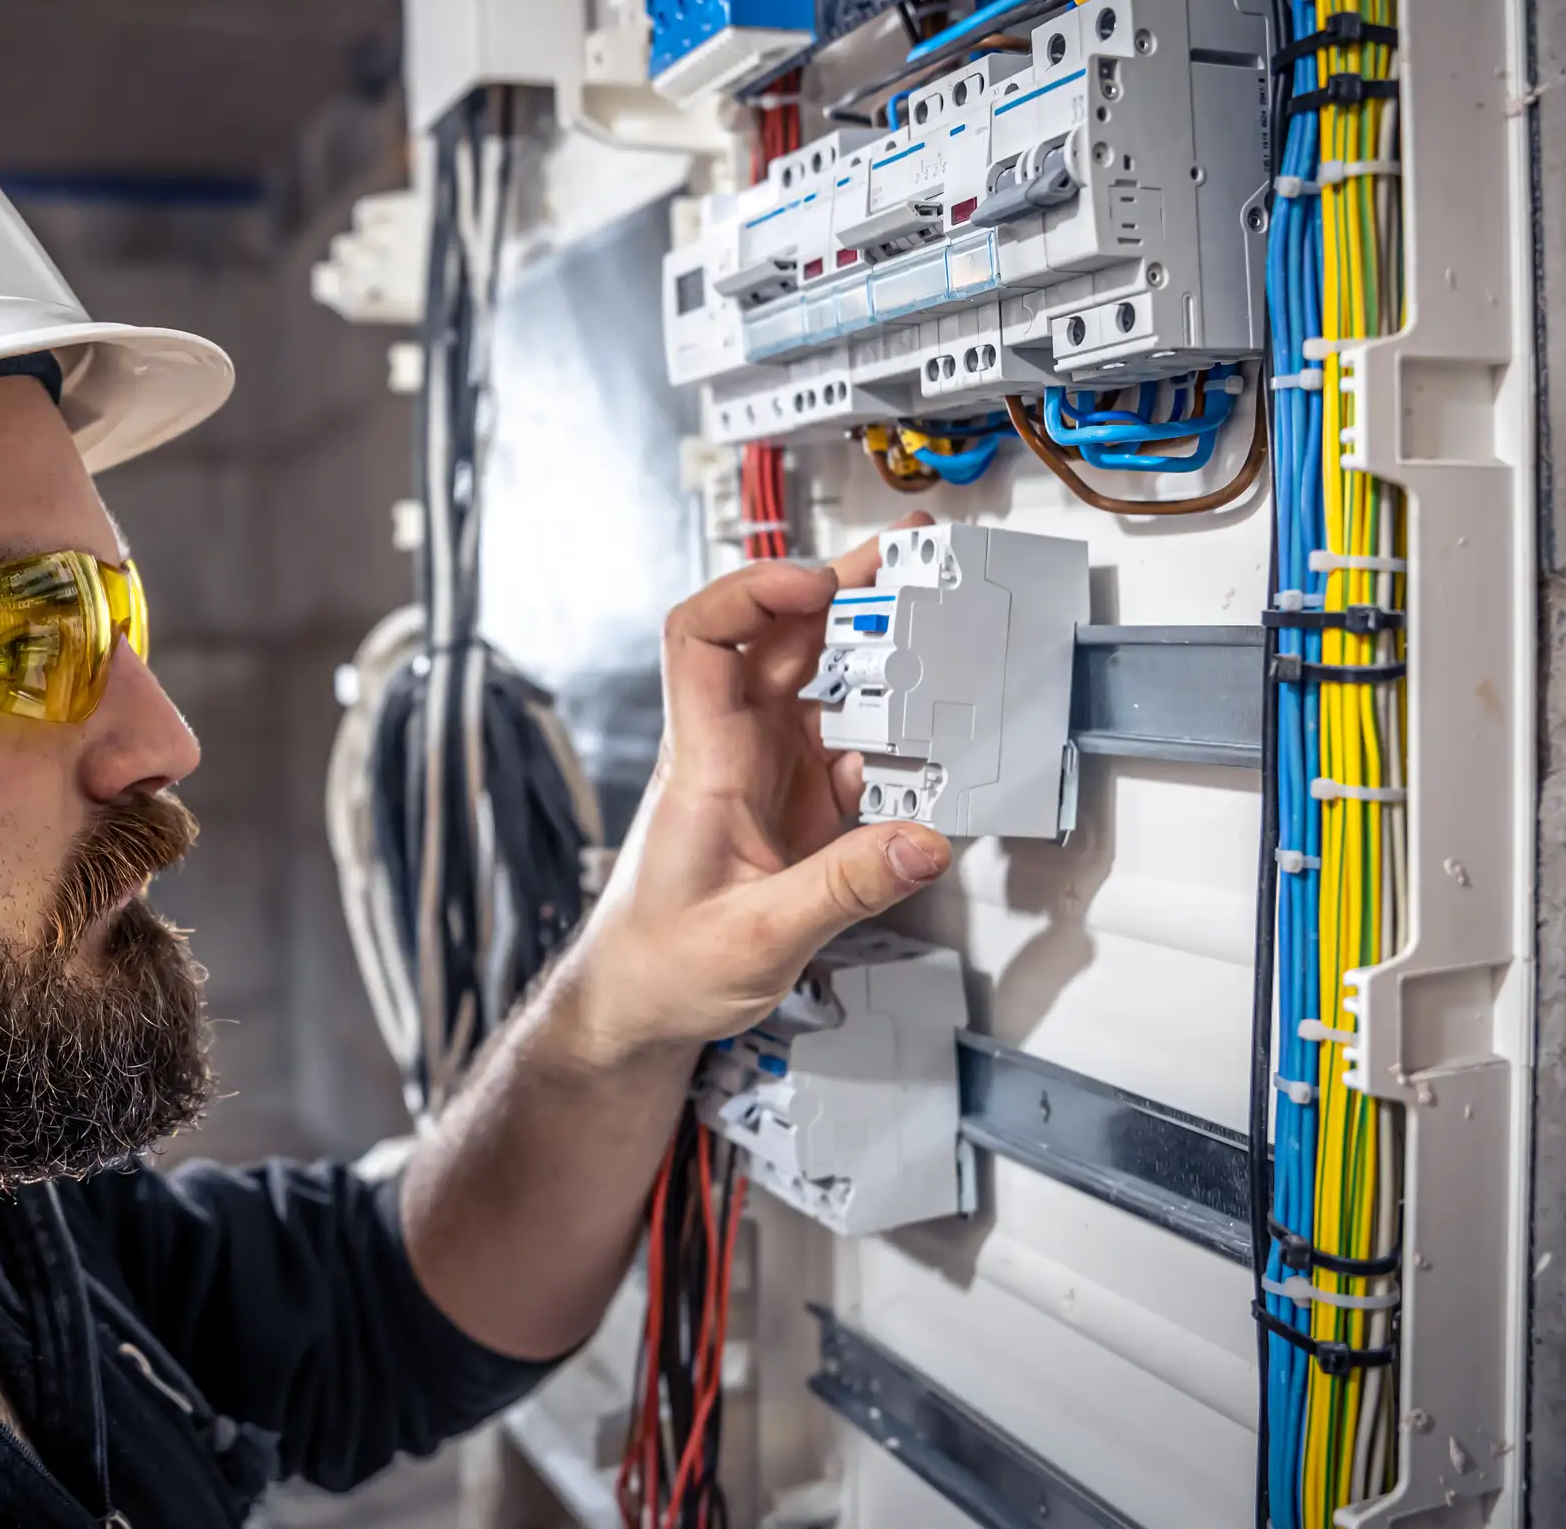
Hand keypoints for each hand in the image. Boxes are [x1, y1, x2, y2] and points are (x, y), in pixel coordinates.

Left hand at [557, 515, 952, 1060]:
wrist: (637, 1003)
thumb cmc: (660, 965)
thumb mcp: (757, 938)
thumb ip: (844, 888)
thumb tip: (922, 841)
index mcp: (702, 763)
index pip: (703, 637)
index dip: (757, 591)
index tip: (821, 583)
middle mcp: (728, 752)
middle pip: (777, 639)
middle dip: (842, 590)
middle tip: (910, 561)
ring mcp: (759, 773)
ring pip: (815, 684)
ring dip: (868, 652)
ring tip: (928, 621)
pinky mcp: (789, 803)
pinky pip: (843, 745)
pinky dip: (884, 731)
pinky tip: (919, 732)